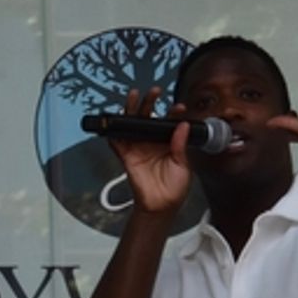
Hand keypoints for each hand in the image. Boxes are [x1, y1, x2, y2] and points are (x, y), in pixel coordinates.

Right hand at [109, 87, 192, 213]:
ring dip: (131, 110)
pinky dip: (113, 133)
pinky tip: (113, 122)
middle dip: (150, 103)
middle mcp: (152, 142)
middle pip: (149, 117)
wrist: (161, 206)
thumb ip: (180, 145)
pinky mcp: (127, 156)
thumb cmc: (175, 188)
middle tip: (154, 92)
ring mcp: (139, 148)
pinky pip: (117, 143)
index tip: (179, 108)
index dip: (173, 113)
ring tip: (133, 97)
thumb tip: (182, 125)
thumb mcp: (184, 165)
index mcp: (168, 142)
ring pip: (132, 124)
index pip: (170, 122)